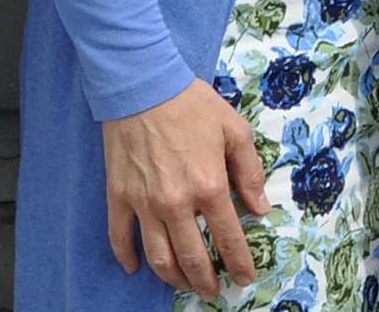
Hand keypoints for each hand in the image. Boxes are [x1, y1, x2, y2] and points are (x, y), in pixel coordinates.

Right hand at [101, 78, 269, 297]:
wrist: (143, 86)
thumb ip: (250, 172)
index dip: (239, 261)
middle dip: (205, 280)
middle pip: (191, 256)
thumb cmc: (192, 105)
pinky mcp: (118, 196)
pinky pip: (120, 237)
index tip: (245, 277)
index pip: (228, 237)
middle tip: (213, 291)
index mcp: (209, 186)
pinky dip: (127, 257)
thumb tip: (260, 207)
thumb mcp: (235, 130)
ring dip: (173, 277)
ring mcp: (144, 203)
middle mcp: (176, 202)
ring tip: (184, 285)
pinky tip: (135, 268)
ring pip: (158, 255)